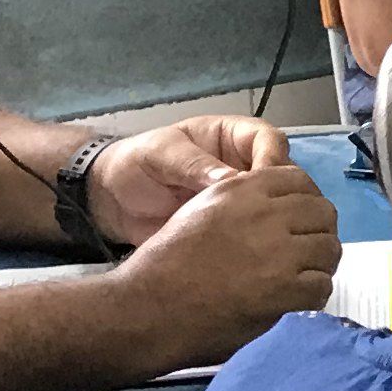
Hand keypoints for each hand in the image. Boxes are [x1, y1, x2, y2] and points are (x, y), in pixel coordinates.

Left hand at [84, 116, 293, 247]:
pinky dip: (256, 241)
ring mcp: (239, 198)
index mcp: (230, 138)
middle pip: (283, 174)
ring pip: (275, 205)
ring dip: (272, 220)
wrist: (109, 202)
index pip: (268, 140)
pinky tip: (251, 252)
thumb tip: (231, 181)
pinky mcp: (232, 227)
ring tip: (261, 238)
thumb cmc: (135, 164)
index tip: (264, 184)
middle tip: (269, 218)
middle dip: (282, 194)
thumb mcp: (161, 155)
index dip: (273, 159)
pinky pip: (254, 231)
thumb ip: (194, 165)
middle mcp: (242, 166)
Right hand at [115, 161, 336, 367]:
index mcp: (244, 188)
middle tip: (304, 253)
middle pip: (323, 213)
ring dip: (318, 265)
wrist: (148, 307)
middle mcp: (267, 214)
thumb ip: (243, 200)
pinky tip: (294, 301)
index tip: (300, 221)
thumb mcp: (201, 208)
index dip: (306, 202)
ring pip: (329, 249)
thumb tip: (281, 204)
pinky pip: (321, 286)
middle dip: (317, 232)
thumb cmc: (166, 261)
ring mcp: (280, 253)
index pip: (301, 181)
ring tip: (300, 279)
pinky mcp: (286, 291)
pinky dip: (312, 295)